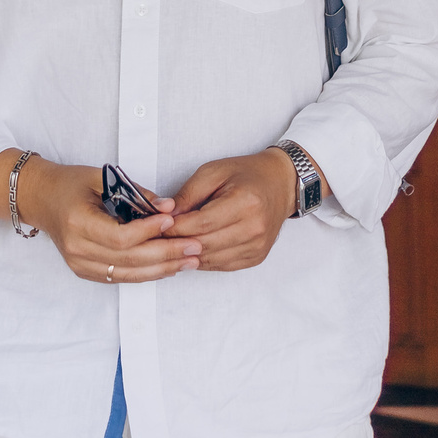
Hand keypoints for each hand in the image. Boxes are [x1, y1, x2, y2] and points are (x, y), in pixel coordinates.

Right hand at [0, 154, 198, 284]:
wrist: (40, 199)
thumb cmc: (69, 183)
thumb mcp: (100, 177)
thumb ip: (135, 193)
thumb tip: (169, 207)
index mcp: (77, 223)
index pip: (120, 236)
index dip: (149, 232)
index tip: (172, 221)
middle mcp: (77, 249)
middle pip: (128, 259)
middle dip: (165, 254)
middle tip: (194, 247)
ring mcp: (80, 264)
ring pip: (127, 274)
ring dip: (162, 269)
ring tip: (189, 261)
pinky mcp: (85, 272)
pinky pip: (121, 277)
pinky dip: (146, 273)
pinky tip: (169, 266)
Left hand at [169, 150, 300, 272]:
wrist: (280, 184)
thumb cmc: (247, 174)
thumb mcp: (213, 172)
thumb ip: (188, 194)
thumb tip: (165, 214)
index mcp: (245, 202)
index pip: (201, 223)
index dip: (175, 227)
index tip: (158, 225)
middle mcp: (254, 228)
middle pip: (204, 244)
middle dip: (177, 242)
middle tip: (158, 237)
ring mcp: (257, 246)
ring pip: (211, 259)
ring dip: (187, 254)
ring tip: (171, 245)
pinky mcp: (256, 257)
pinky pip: (221, 266)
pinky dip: (203, 260)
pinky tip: (192, 250)